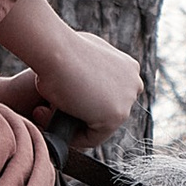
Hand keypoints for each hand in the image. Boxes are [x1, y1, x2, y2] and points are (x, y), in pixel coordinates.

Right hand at [0, 0, 143, 147]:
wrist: (56, 50)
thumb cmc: (61, 47)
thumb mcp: (83, 52)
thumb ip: (92, 68)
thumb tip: (85, 76)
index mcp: (129, 68)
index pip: (111, 97)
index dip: (86, 102)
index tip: (66, 103)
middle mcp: (134, 83)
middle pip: (108, 112)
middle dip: (84, 115)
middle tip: (56, 112)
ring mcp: (128, 100)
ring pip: (101, 126)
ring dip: (77, 125)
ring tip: (52, 118)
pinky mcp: (116, 116)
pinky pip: (93, 137)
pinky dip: (73, 136)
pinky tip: (55, 126)